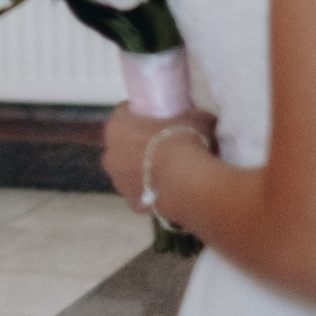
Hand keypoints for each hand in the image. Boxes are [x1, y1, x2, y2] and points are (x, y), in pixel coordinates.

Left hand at [101, 104, 216, 207]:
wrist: (188, 182)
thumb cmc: (184, 142)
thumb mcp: (195, 119)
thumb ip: (194, 116)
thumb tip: (204, 119)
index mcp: (118, 127)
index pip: (122, 113)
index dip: (137, 114)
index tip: (152, 116)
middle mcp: (111, 154)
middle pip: (120, 145)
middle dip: (134, 144)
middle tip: (158, 144)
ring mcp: (119, 181)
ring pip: (126, 172)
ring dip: (138, 171)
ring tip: (163, 170)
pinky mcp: (132, 202)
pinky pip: (138, 195)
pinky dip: (148, 194)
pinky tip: (164, 191)